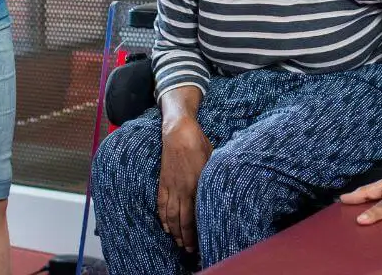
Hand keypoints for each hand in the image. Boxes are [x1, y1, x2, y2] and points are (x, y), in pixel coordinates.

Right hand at [157, 116, 211, 252]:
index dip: (198, 230)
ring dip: (174, 231)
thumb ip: (213, 178)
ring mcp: (171, 186)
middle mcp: (183, 189)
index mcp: (197, 185)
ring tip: (178, 242)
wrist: (179, 131)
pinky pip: (161, 204)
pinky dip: (163, 217)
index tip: (202, 242)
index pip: (197, 215)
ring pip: (171, 215)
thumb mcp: (213, 160)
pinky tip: (166, 226)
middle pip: (183, 220)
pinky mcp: (163, 182)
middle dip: (186, 237)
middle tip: (190, 250)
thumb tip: (221, 191)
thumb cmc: (199, 144)